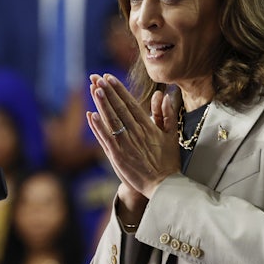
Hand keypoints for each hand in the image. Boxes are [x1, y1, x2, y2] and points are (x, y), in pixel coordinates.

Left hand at [87, 74, 179, 197]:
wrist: (164, 185)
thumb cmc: (168, 161)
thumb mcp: (171, 135)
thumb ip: (166, 115)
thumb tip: (164, 96)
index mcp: (148, 127)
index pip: (131, 104)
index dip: (119, 90)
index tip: (110, 77)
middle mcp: (136, 133)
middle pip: (119, 108)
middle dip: (108, 92)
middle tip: (97, 77)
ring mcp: (126, 144)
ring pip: (112, 120)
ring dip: (102, 104)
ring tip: (94, 88)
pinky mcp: (118, 157)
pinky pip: (106, 139)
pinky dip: (98, 127)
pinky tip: (91, 115)